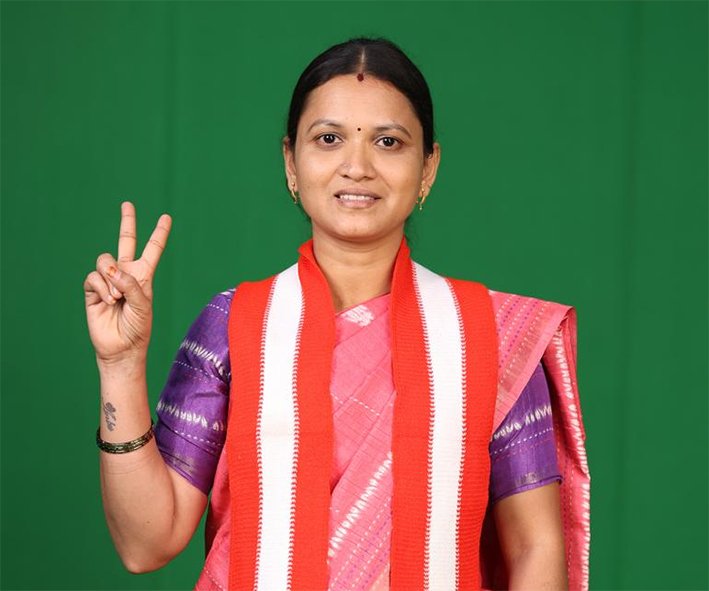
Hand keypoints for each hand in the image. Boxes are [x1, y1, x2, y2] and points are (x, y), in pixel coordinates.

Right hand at [84, 202, 171, 366]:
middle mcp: (126, 273)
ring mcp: (108, 280)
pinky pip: (93, 276)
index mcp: (144, 275)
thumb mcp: (143, 305)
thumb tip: (112, 270)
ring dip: (111, 278)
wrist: (121, 347)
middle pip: (126, 241)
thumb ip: (131, 284)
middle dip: (127, 222)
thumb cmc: (138, 328)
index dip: (159, 233)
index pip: (152, 250)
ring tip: (117, 298)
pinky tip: (108, 300)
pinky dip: (101, 287)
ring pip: (105, 260)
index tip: (166, 217)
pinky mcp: (92, 289)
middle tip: (127, 204)